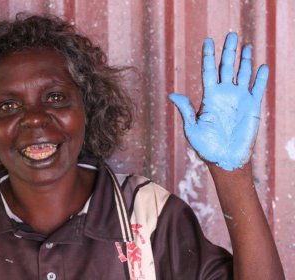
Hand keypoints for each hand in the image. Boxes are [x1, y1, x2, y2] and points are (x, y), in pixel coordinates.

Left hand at [169, 32, 268, 170]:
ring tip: (246, 45)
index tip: (208, 41)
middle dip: (228, 51)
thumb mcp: (192, 127)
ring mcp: (238, 99)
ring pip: (242, 74)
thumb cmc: (205, 146)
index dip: (208, 56)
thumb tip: (171, 94)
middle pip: (226, 67)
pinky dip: (260, 78)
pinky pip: (257, 88)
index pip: (208, 71)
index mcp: (209, 96)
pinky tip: (262, 66)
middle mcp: (224, 94)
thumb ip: (185, 109)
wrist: (224, 160)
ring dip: (245, 59)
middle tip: (231, 35)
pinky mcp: (252, 107)